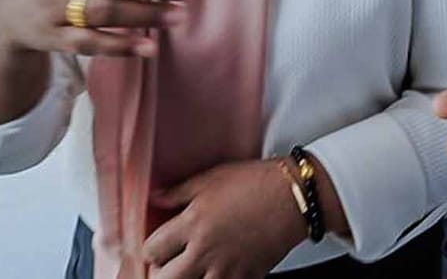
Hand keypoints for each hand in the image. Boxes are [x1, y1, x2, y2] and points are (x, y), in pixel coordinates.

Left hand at [145, 159, 303, 278]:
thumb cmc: (256, 183)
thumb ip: (178, 192)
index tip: (158, 246)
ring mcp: (226, 269)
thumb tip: (155, 197)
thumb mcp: (211, 178)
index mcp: (193, 223)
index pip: (152, 250)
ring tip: (194, 269)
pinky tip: (218, 271)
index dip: (151, 249)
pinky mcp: (246, 278)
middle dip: (162, 273)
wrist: (295, 197)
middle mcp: (205, 250)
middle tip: (169, 264)